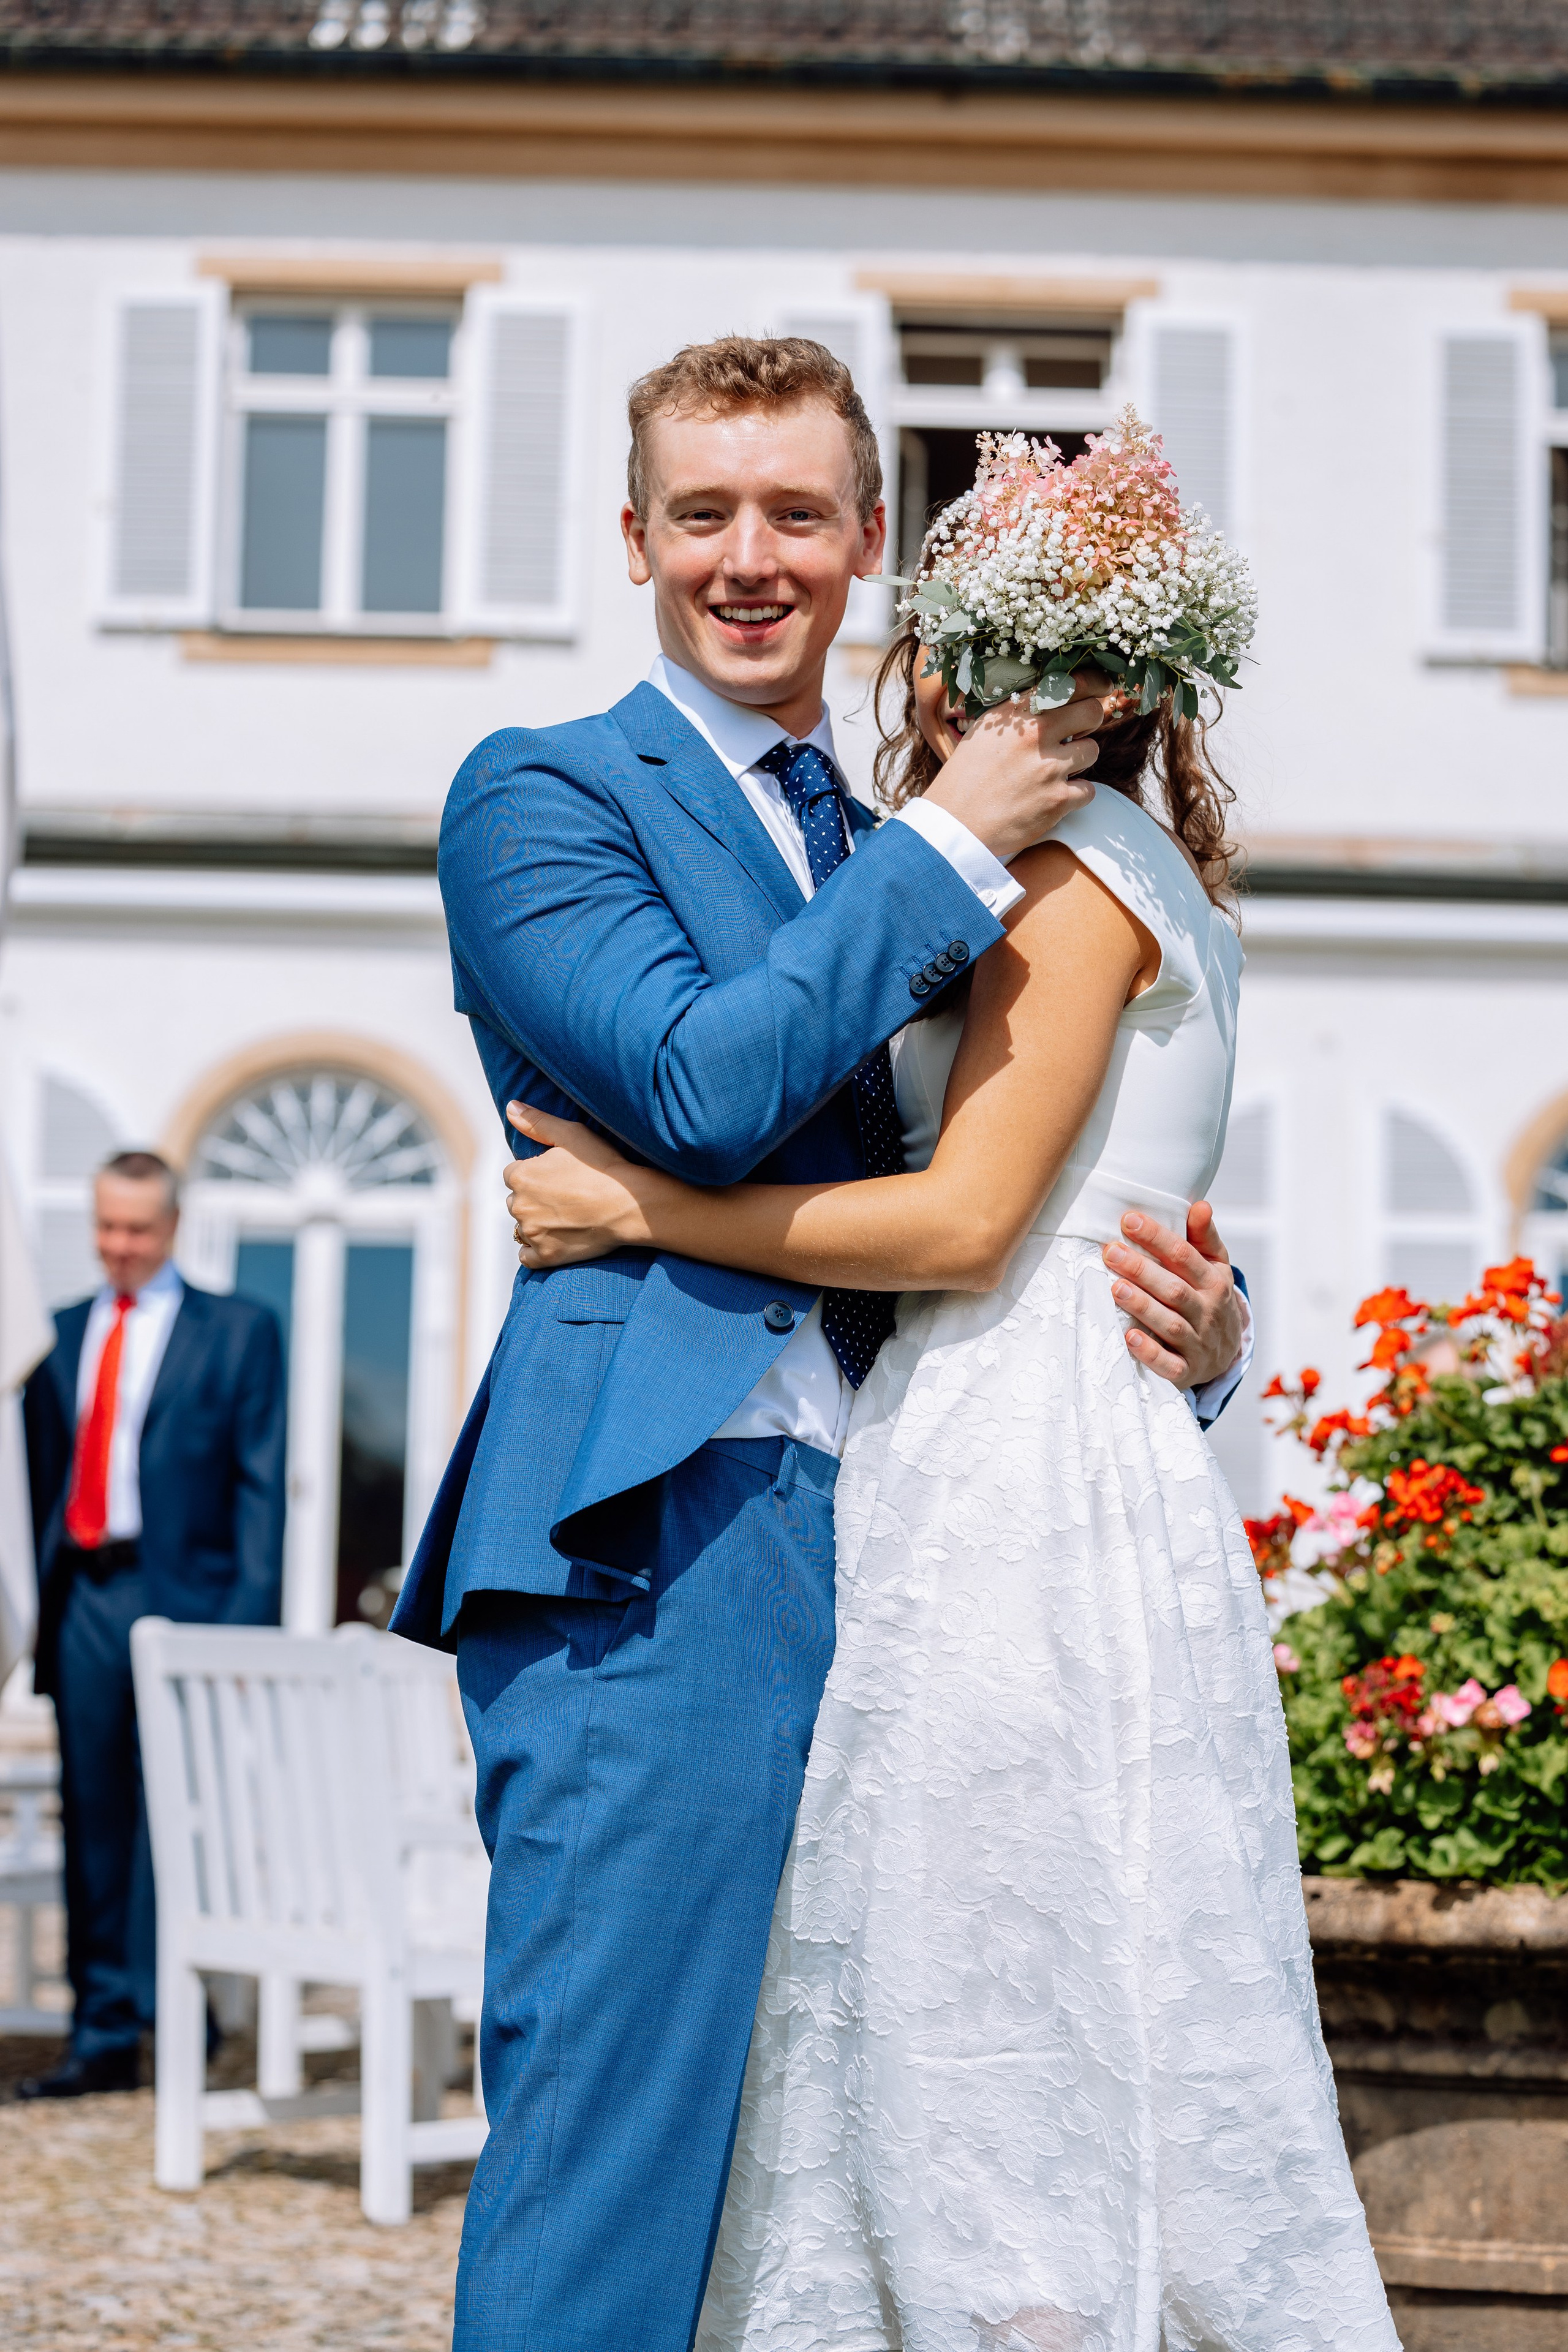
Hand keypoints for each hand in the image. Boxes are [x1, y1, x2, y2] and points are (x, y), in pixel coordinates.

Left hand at [504, 1102, 650, 1268]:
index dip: (536, 1174)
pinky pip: (527, 1256)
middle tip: (566, 1197)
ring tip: (567, 1216)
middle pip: (517, 1201)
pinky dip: (536, 1250)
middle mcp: (519, 1206)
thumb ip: (537, 1121)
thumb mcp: (571, 1134)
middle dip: (534, 1199)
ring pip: (524, 1227)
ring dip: (537, 1223)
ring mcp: (532, 1233)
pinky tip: (556, 1239)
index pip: (514, 1175)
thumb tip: (511, 1107)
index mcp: (520, 1176)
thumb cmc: (603, 1166)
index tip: (558, 1177)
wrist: (630, 1204)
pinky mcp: (545, 1256)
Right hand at [923, 681, 1103, 864]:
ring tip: (1057, 769)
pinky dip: (1076, 794)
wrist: (953, 826)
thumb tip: (1049, 700)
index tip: (1102, 688)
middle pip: (1092, 712)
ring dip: (1079, 760)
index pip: (1071, 683)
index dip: (1094, 683)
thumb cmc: (964, 779)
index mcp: (1016, 713)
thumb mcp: (983, 732)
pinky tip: (1055, 796)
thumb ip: (1017, 714)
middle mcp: (1035, 735)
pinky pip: (1089, 789)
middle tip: (1078, 732)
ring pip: (1092, 750)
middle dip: (1091, 721)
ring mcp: (1049, 768)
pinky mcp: (1058, 800)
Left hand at [1101, 1201, 1244, 1389]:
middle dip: (1142, 1270)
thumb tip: (1200, 1204)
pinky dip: (1150, 1353)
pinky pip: (1169, 1365)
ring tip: (1116, 1288)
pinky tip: (1129, 1337)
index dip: (1157, 1237)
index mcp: (1214, 1282)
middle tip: (1111, 1252)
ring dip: (1143, 1306)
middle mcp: (1208, 1312)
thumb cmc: (1209, 1300)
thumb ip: (1204, 1237)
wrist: (1225, 1354)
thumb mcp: (1215, 1268)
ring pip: (1170, 1324)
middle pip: (1175, 1289)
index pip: (1185, 1256)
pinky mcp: (1186, 1371)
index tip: (1129, 1220)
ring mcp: (1198, 1343)